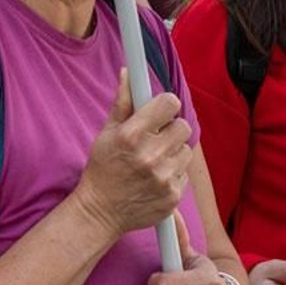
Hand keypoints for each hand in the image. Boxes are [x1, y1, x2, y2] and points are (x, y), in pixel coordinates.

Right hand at [72, 70, 192, 237]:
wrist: (100, 212)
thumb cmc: (102, 168)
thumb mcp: (107, 133)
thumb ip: (122, 102)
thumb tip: (129, 72)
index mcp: (132, 135)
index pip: (170, 103)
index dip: (165, 105)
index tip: (159, 112)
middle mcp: (150, 155)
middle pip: (183, 126)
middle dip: (171, 129)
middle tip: (156, 138)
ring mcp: (164, 177)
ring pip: (186, 150)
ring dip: (173, 152)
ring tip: (153, 161)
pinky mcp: (173, 196)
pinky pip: (184, 173)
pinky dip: (173, 174)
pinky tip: (155, 179)